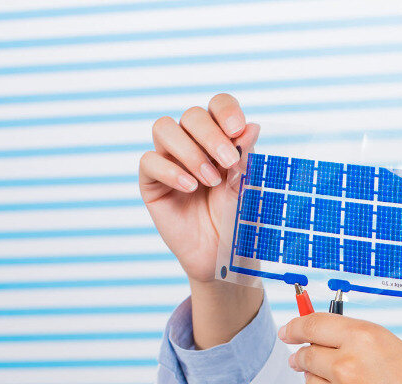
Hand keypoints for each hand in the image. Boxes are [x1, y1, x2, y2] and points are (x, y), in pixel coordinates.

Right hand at [139, 93, 259, 282]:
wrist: (222, 257)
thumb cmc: (237, 223)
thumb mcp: (247, 191)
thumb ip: (247, 160)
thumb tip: (252, 127)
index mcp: (221, 140)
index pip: (217, 107)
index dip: (225, 110)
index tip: (238, 129)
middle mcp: (193, 145)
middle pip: (192, 116)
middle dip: (211, 135)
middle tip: (228, 162)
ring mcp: (170, 161)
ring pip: (165, 129)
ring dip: (190, 151)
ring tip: (210, 181)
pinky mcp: (152, 182)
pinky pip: (149, 161)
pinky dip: (171, 171)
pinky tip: (190, 188)